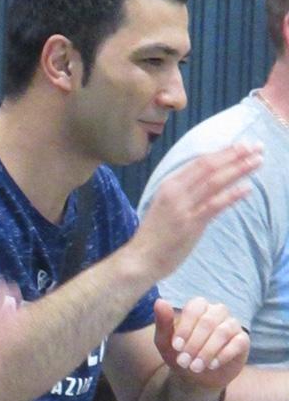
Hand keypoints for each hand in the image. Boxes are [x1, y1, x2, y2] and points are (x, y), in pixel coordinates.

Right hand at [133, 143, 261, 278]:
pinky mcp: (191, 224)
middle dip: (234, 155)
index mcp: (169, 184)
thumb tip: (208, 183)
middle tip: (256, 146)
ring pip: (214, 182)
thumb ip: (184, 192)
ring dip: (238, 170)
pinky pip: (214, 205)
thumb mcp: (166, 205)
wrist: (142, 257)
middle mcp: (175, 191)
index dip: (222, 152)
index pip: (199, 162)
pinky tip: (247, 188)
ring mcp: (183, 207)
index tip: (241, 144)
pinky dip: (231, 195)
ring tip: (257, 161)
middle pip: (209, 167)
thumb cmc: (155, 233)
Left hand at [153, 297, 248, 389]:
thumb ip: (163, 321)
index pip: (193, 310)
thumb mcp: (165, 340)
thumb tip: (160, 301)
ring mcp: (231, 324)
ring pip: (223, 332)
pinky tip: (211, 365)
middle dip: (194, 344)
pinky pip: (238, 343)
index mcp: (197, 306)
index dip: (185, 328)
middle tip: (184, 362)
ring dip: (207, 351)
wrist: (196, 376)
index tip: (176, 347)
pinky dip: (223, 355)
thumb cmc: (179, 352)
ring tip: (196, 366)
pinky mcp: (243, 340)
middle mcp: (216, 311)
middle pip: (208, 322)